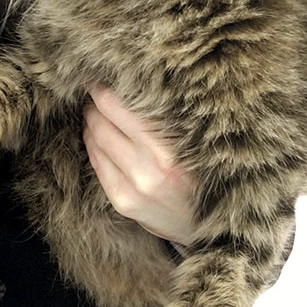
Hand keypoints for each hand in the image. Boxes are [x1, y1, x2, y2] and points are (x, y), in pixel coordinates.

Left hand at [82, 87, 195, 246]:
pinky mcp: (122, 202)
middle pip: (101, 121)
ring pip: (95, 140)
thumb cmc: (209, 175)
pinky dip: (93, 144)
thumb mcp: (199, 143)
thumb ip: (170, 119)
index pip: (117, 107)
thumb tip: (135, 87)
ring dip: (92, 121)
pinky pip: (96, 162)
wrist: (214, 229)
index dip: (104, 89)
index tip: (102, 77)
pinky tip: (97, 136)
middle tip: (97, 90)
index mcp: (169, 150)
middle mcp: (148, 170)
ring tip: (97, 111)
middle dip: (95, 103)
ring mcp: (132, 189)